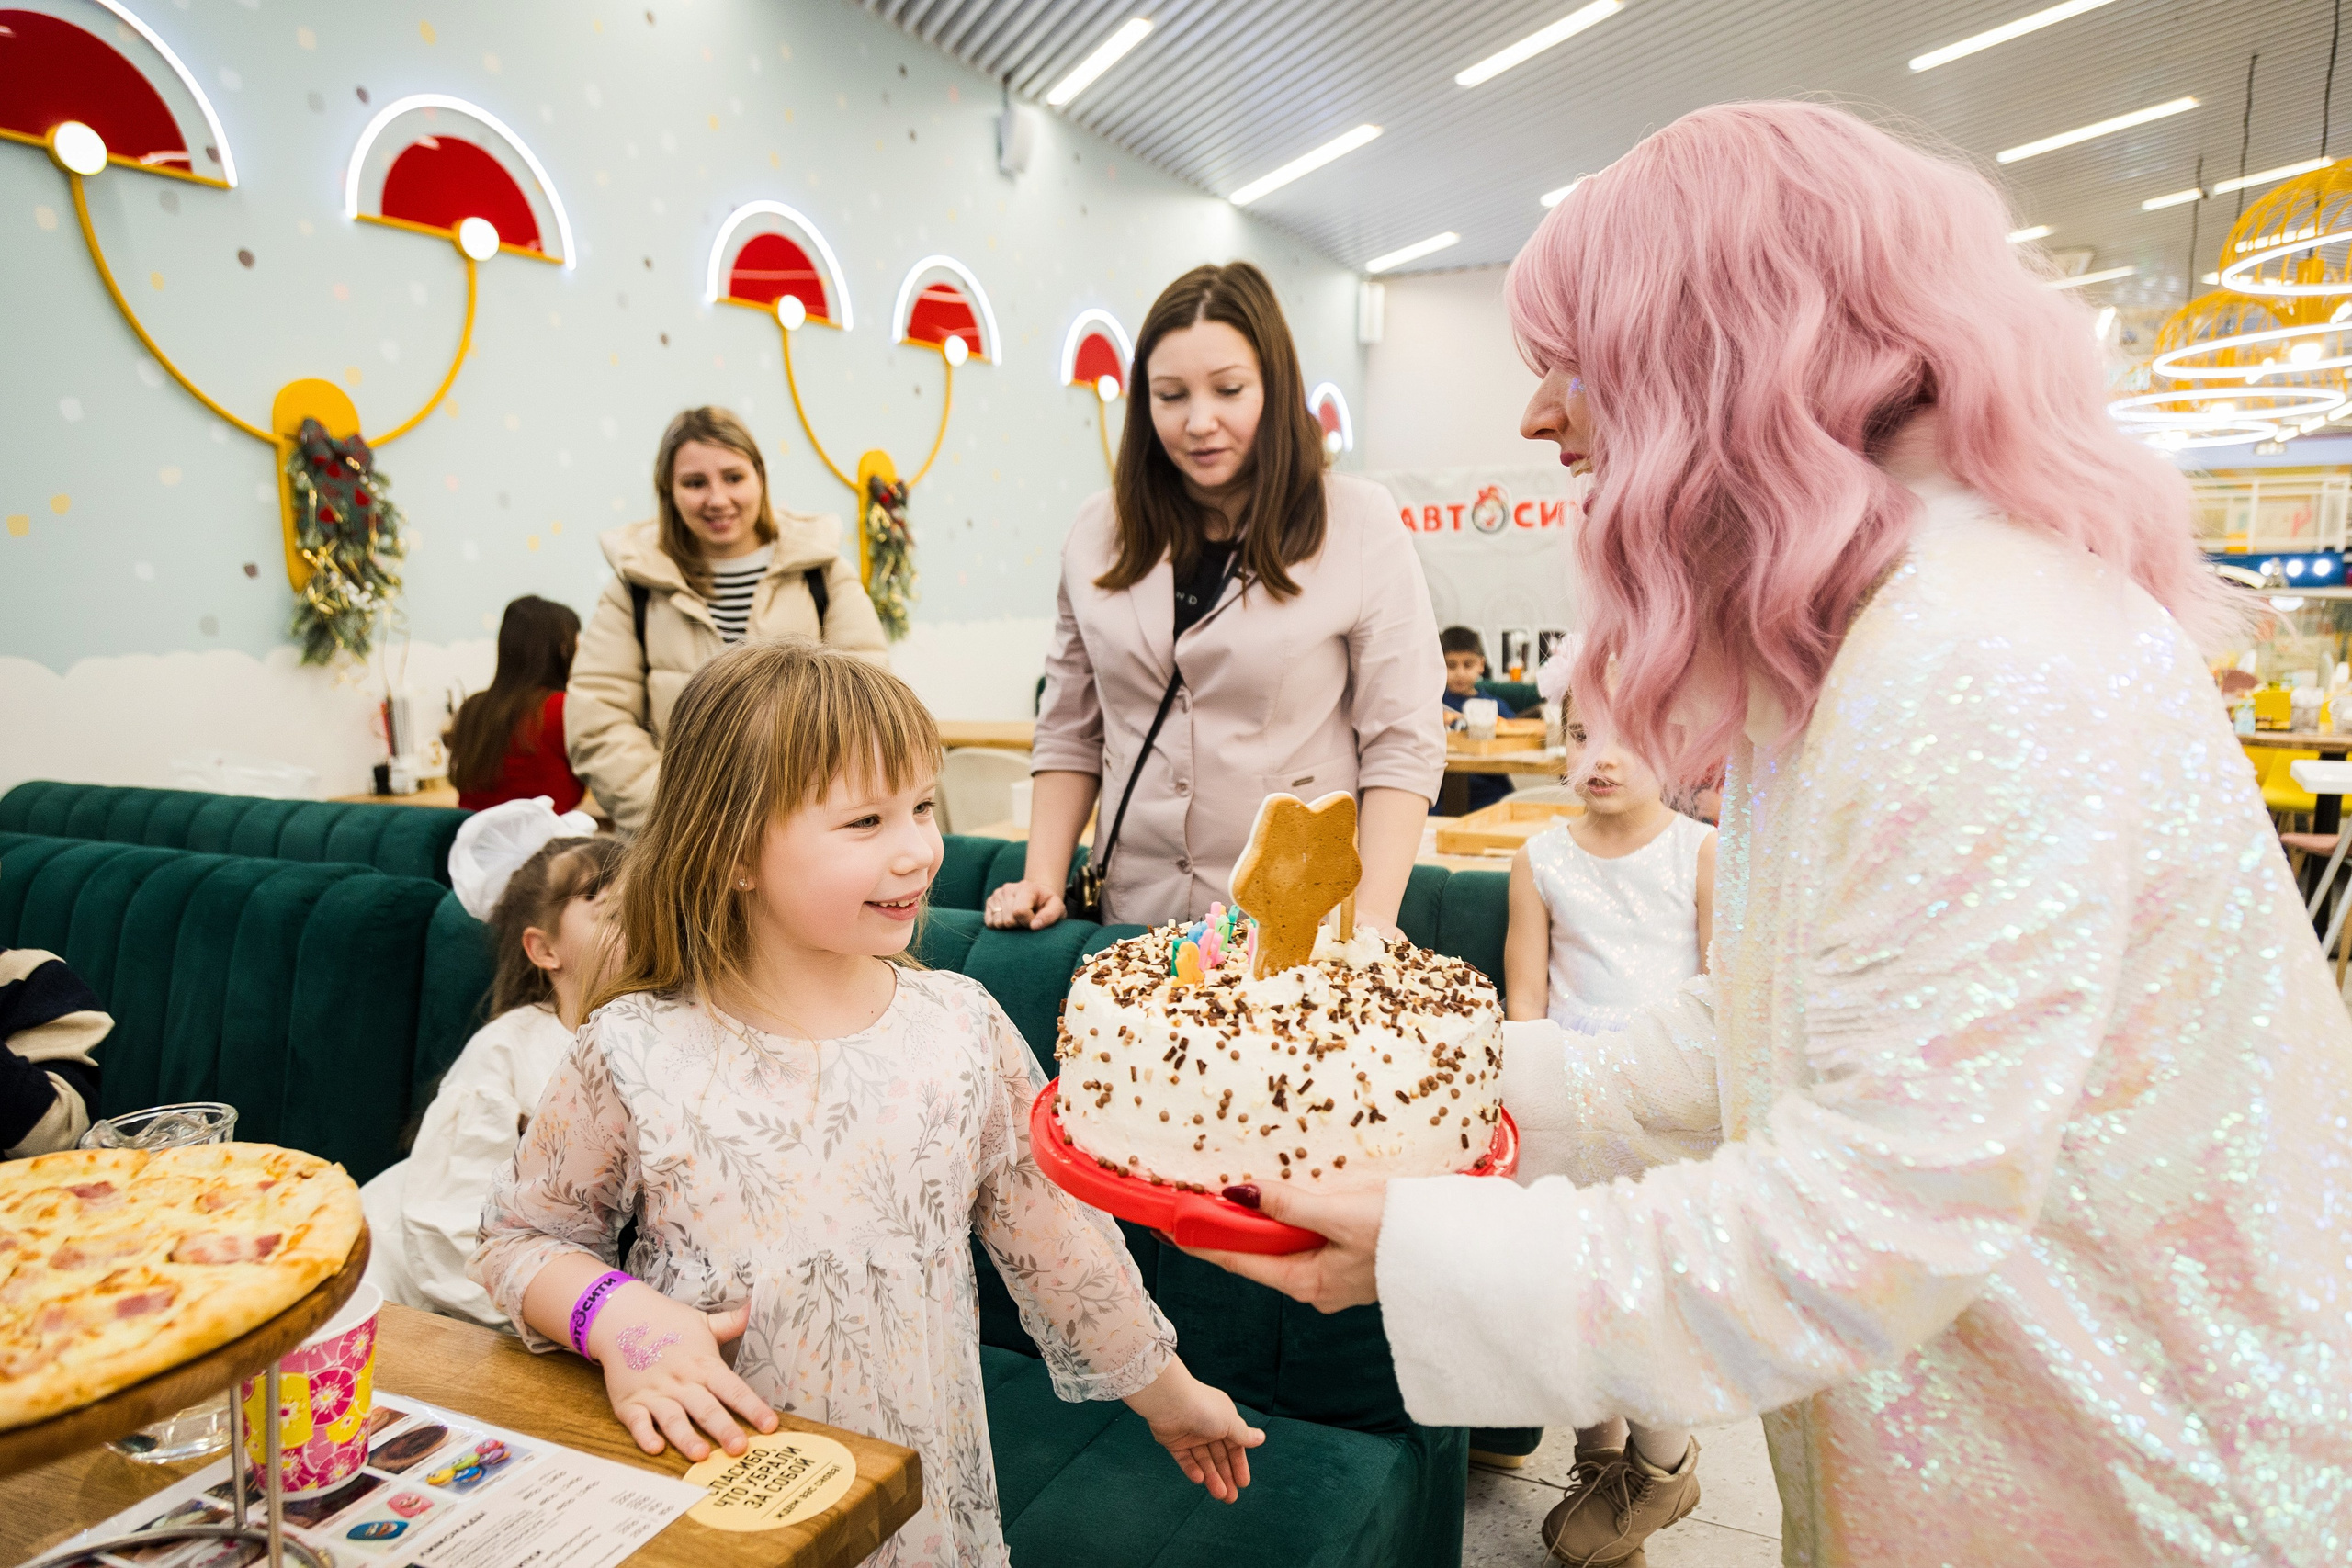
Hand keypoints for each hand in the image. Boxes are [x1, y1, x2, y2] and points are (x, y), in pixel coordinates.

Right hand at [588, 1283, 778, 1460]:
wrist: (620, 1317)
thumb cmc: (667, 1324)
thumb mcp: (702, 1323)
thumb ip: (731, 1322)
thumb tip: (755, 1307)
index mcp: (703, 1365)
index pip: (733, 1389)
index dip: (752, 1407)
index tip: (770, 1425)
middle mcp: (682, 1381)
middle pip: (706, 1408)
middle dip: (724, 1429)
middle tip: (740, 1449)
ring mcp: (655, 1393)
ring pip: (673, 1419)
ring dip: (687, 1438)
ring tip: (701, 1455)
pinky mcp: (630, 1403)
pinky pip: (638, 1422)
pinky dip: (645, 1435)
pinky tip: (655, 1448)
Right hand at [984, 878, 1064, 929]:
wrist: (1037, 895)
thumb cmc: (1048, 904)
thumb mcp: (1057, 908)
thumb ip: (1050, 916)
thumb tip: (1034, 926)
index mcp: (1026, 887)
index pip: (1019, 911)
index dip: (1027, 922)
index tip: (1035, 921)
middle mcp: (1009, 888)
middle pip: (1008, 920)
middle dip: (1019, 925)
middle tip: (1027, 920)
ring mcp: (998, 894)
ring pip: (998, 922)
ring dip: (1009, 927)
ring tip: (1019, 919)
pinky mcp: (990, 901)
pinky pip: (989, 922)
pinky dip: (999, 925)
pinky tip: (1009, 919)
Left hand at [1123, 1358, 1264, 1502]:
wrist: (1170, 1402)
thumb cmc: (1204, 1409)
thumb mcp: (1230, 1423)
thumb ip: (1244, 1435)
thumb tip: (1261, 1438)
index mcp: (1223, 1420)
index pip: (1234, 1447)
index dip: (1239, 1465)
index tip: (1243, 1484)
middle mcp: (1207, 1427)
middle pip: (1219, 1457)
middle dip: (1226, 1477)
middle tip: (1231, 1499)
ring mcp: (1190, 1435)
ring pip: (1203, 1461)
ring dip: (1212, 1478)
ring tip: (1220, 1495)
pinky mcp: (1173, 1442)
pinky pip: (1185, 1459)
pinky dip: (1192, 1470)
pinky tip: (1200, 1480)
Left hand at [1180, 1181, 1386, 1313]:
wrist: (1463, 1256)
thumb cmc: (1406, 1237)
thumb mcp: (1342, 1215)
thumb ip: (1290, 1204)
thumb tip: (1238, 1194)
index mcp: (1306, 1282)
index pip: (1237, 1259)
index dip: (1199, 1240)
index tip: (1164, 1226)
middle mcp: (1314, 1285)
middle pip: (1256, 1254)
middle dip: (1223, 1229)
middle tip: (1187, 1203)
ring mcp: (1334, 1276)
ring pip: (1282, 1246)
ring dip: (1257, 1222)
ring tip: (1225, 1199)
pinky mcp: (1352, 1261)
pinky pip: (1306, 1240)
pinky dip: (1287, 1220)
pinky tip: (1283, 1202)